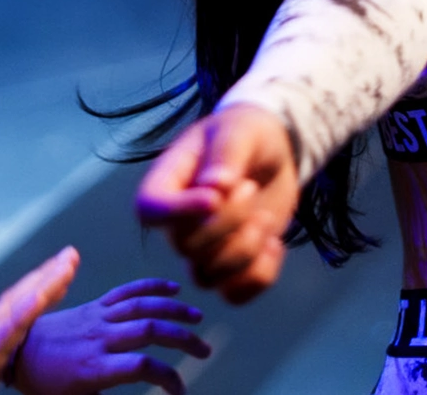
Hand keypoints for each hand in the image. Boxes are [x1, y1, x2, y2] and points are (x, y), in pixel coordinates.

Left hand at [7, 278, 210, 394]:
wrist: (15, 353)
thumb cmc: (45, 388)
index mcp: (94, 370)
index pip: (143, 367)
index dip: (169, 378)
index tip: (181, 390)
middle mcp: (100, 339)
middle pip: (151, 331)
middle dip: (183, 339)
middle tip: (205, 349)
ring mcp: (97, 318)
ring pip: (142, 306)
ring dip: (174, 310)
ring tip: (197, 319)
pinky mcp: (94, 306)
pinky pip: (125, 292)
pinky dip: (151, 287)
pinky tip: (172, 289)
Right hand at [136, 105, 298, 303]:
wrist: (271, 152)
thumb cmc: (245, 133)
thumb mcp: (239, 132)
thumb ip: (226, 156)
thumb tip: (215, 187)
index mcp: (166, 184)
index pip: (150, 210)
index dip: (178, 213)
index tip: (215, 198)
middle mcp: (177, 223)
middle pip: (186, 246)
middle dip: (228, 222)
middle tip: (251, 186)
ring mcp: (203, 249)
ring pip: (206, 277)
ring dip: (244, 252)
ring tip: (265, 217)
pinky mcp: (231, 266)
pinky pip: (234, 294)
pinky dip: (261, 276)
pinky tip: (276, 244)